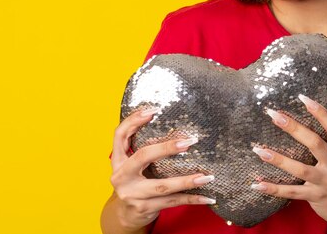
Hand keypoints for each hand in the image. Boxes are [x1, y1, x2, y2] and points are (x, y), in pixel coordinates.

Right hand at [109, 108, 214, 229]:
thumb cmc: (134, 182)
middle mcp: (121, 177)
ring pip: (163, 186)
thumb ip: (142, 148)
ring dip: (187, 181)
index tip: (154, 110)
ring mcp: (132, 194)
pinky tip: (208, 197)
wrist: (125, 216)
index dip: (134, 120)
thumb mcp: (132, 165)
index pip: (120, 135)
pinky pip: (173, 202)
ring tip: (207, 176)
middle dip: (166, 148)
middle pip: (142, 156)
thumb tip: (175, 125)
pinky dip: (192, 199)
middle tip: (189, 142)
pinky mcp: (145, 208)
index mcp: (118, 161)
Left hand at [250, 96, 326, 232]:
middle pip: (314, 143)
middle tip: (275, 115)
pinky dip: (273, 189)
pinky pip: (291, 192)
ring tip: (259, 150)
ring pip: (300, 169)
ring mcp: (325, 182)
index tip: (303, 97)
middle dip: (294, 128)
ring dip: (278, 159)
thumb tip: (300, 122)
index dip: (320, 112)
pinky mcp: (314, 197)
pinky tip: (257, 184)